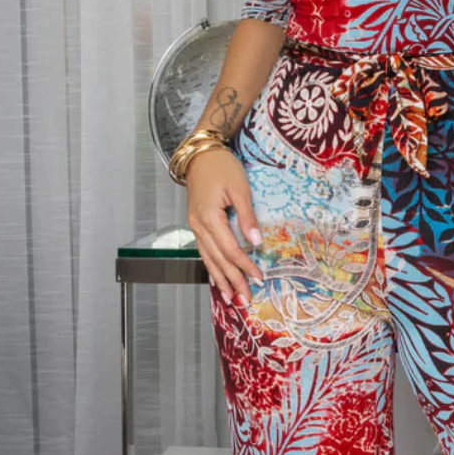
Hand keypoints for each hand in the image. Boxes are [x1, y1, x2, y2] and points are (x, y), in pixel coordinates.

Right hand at [185, 146, 263, 305]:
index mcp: (209, 217)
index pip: (230, 249)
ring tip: (230, 298)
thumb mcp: (239, 189)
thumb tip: (256, 242)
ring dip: (220, 279)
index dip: (244, 265)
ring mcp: (195, 226)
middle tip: (245, 300)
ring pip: (208, 258)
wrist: (200, 154)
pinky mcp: (196, 224)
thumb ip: (247, 217)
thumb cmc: (221, 166)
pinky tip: (217, 279)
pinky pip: (204, 250)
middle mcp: (198, 225)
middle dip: (233, 281)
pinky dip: (211, 266)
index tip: (258, 278)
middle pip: (217, 259)